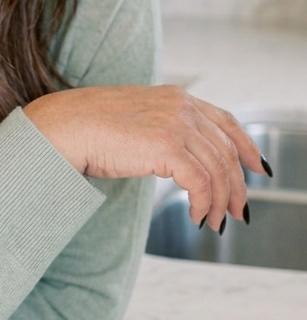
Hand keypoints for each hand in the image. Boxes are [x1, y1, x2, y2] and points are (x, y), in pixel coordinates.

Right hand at [23, 85, 262, 230]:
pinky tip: (196, 216)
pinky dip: (203, 203)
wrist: (63, 128)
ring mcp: (175, 123)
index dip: (246, 146)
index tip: (256, 168)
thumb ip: (163, 130)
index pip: (225, 120)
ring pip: (217, 169)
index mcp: (175, 97)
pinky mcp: (166, 145)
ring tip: (214, 222)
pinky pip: (200, 182)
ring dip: (220, 201)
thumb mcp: (136, 122)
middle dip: (236, 185)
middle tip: (237, 212)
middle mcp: (181, 106)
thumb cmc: (87, 128)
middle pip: (226, 149)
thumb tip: (182, 161)